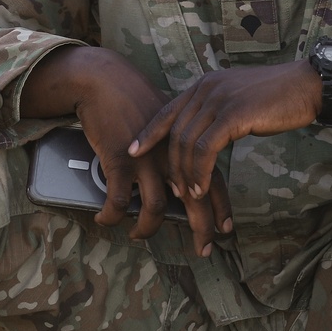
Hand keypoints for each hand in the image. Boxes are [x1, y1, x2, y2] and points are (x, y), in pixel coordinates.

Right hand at [21, 45, 215, 256]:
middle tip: (204, 249)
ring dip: (148, 229)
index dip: (221, 205)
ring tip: (138, 235)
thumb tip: (179, 179)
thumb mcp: (165, 122)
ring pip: (156, 208)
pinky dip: (112, 216)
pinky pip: (119, 201)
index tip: (226, 228)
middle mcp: (170, 155)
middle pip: (194, 198)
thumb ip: (175, 149)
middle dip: (202, 227)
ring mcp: (146, 160)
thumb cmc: (133, 101)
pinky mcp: (120, 161)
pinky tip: (105, 220)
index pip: (212, 178)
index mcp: (185, 145)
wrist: (105, 81)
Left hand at [131, 62, 322, 213]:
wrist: (307, 85)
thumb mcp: (238, 99)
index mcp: (205, 84)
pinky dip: (200, 172)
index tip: (133, 150)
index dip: (148, 132)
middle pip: (175, 132)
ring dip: (185, 173)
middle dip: (170, 164)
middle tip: (173, 189)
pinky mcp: (233, 114)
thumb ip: (218, 111)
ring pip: (187, 143)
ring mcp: (219, 100)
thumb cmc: (277, 96)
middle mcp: (207, 88)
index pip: (168, 110)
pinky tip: (202, 187)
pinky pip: (206, 149)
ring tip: (188, 195)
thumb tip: (207, 134)